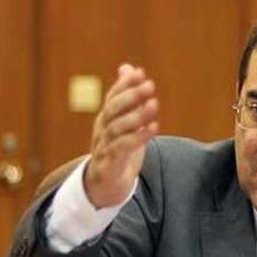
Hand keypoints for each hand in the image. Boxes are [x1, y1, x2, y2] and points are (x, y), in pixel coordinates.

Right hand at [84, 64, 158, 207]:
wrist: (103, 188)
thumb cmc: (117, 152)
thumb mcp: (124, 123)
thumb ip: (127, 98)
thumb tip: (128, 67)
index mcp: (105, 120)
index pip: (112, 97)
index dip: (124, 85)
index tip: (139, 73)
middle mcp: (102, 131)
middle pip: (113, 109)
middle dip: (131, 96)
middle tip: (150, 85)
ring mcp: (104, 148)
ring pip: (117, 128)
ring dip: (136, 116)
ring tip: (154, 104)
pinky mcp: (109, 164)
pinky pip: (122, 148)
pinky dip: (137, 137)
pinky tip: (153, 128)